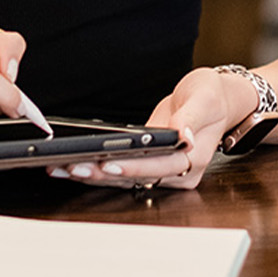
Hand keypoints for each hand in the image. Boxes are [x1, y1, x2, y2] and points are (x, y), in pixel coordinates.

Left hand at [46, 67, 257, 188]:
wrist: (214, 99)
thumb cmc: (211, 97)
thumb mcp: (205, 100)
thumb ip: (193, 119)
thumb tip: (186, 138)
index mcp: (195, 158)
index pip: (161, 167)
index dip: (135, 168)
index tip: (110, 165)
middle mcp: (178, 171)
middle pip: (138, 178)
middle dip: (104, 175)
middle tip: (73, 167)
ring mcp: (162, 170)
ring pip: (125, 179)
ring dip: (94, 175)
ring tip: (63, 168)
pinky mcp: (147, 164)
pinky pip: (122, 170)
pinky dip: (97, 168)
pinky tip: (73, 164)